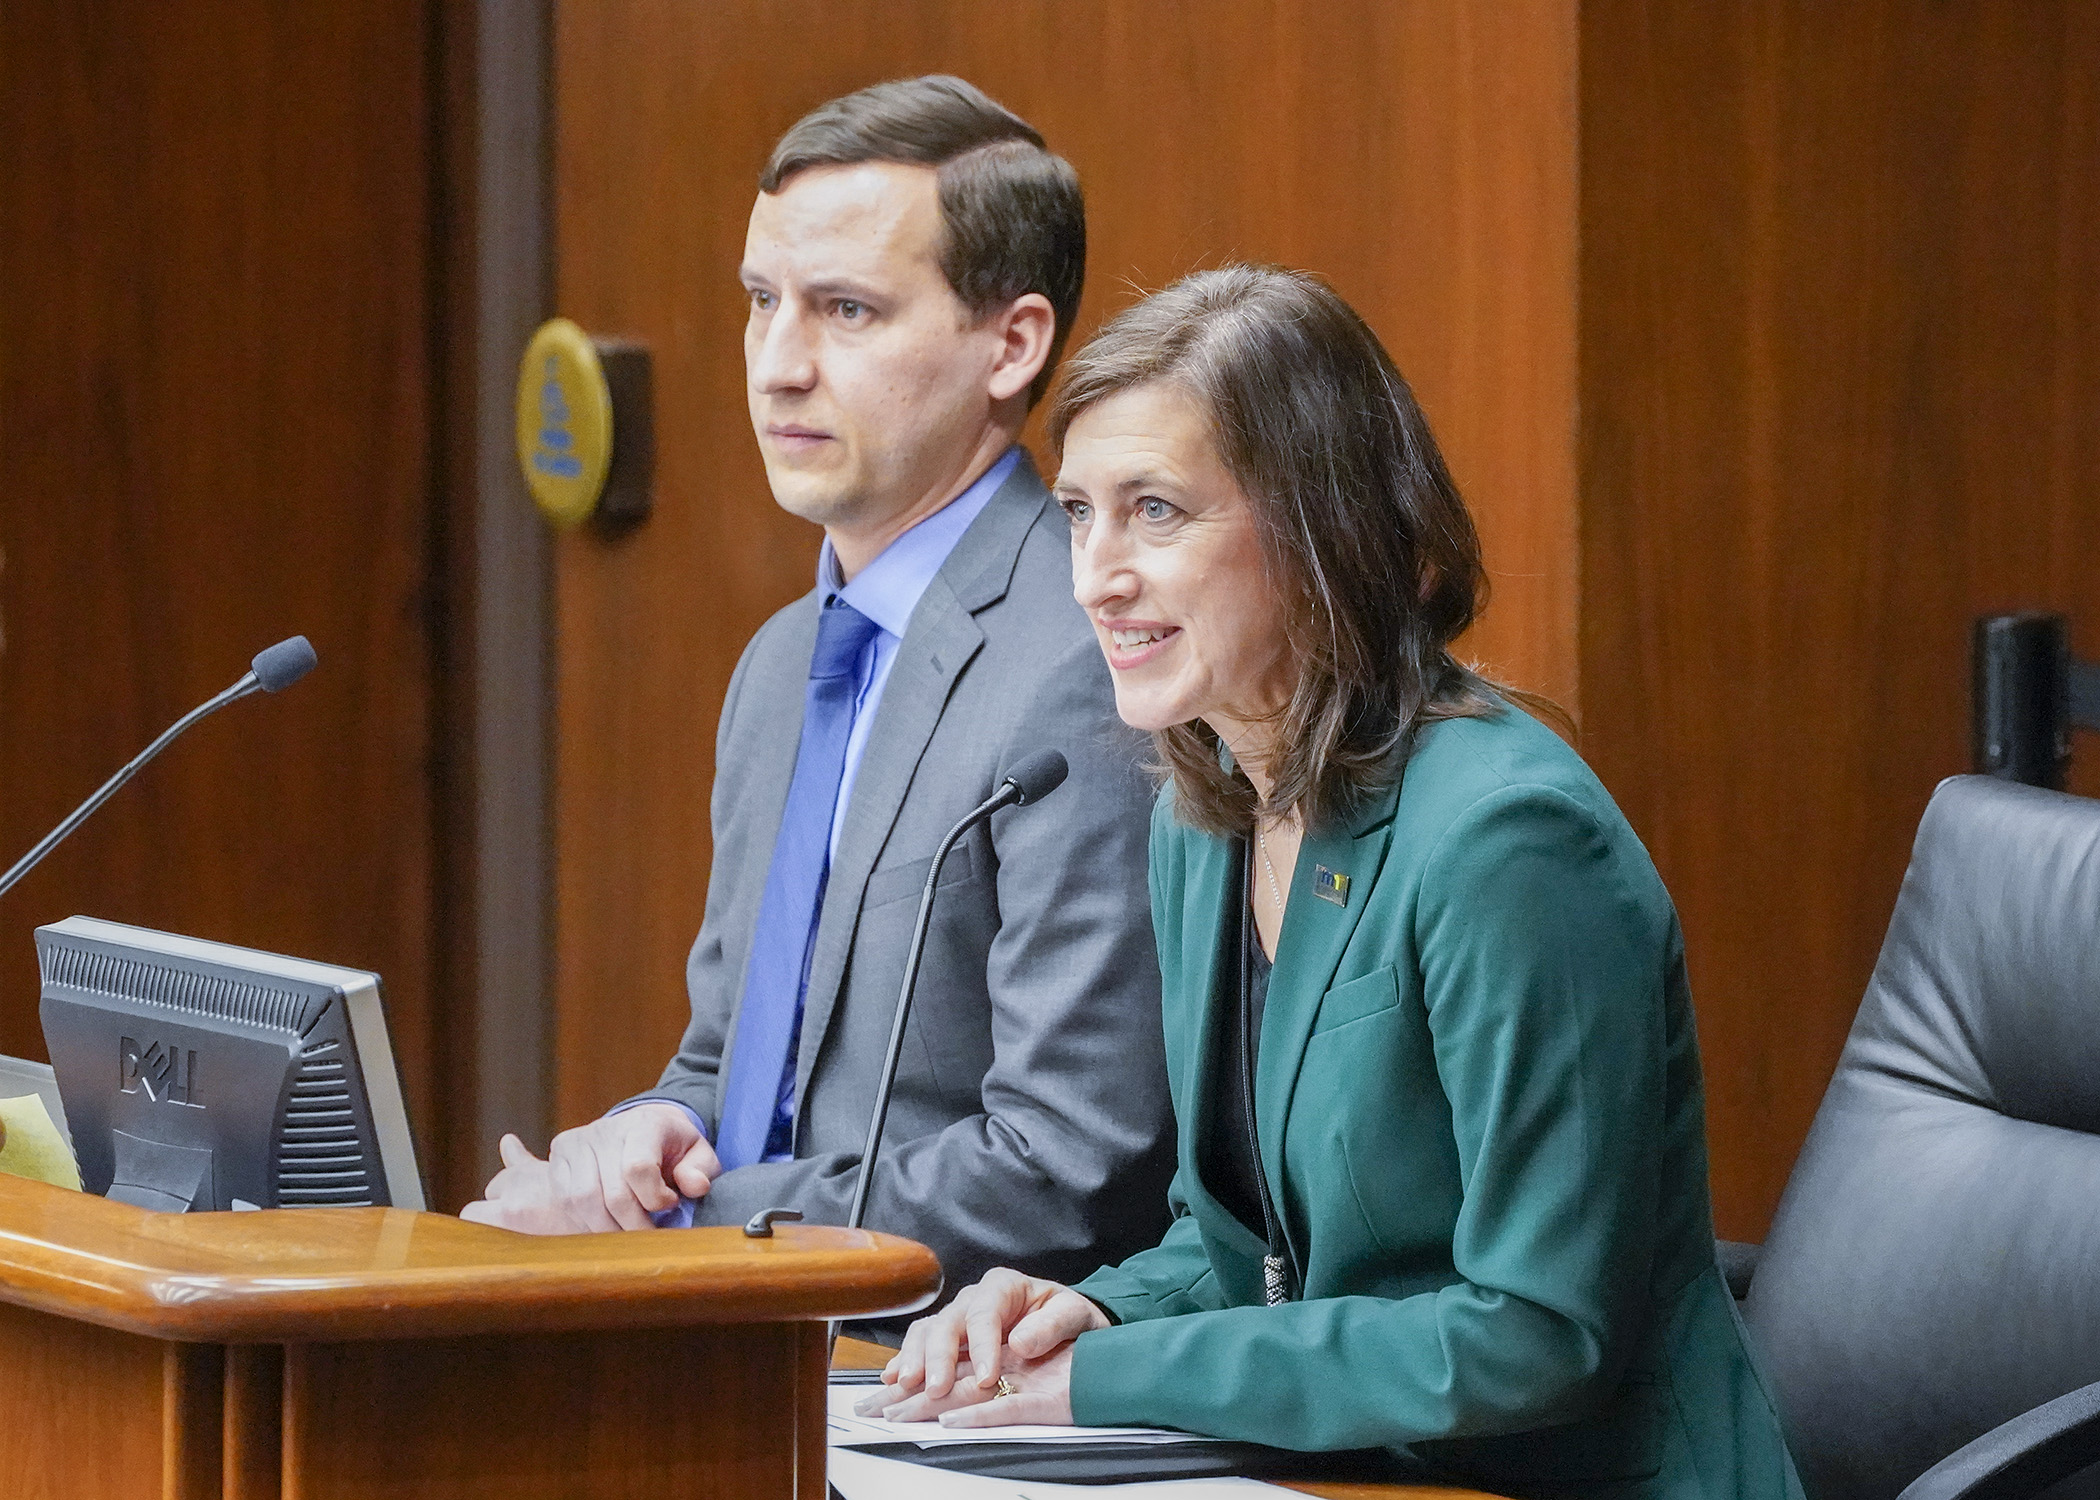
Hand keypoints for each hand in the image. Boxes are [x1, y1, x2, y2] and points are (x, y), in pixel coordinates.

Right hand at [457, 1105, 719, 1232]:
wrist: (642, 1128)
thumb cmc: (674, 1147)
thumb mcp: (698, 1154)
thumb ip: (701, 1170)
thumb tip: (695, 1186)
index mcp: (644, 1124)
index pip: (638, 1167)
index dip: (654, 1198)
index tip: (670, 1205)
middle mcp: (605, 1130)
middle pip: (610, 1192)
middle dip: (632, 1226)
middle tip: (649, 1237)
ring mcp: (578, 1142)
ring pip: (582, 1201)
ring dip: (606, 1229)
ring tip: (627, 1234)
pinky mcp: (559, 1156)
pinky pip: (564, 1201)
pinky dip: (585, 1222)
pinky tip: (605, 1225)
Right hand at [854, 1267, 1108, 1426]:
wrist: (1065, 1322)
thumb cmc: (1069, 1317)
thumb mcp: (1074, 1315)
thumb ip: (1052, 1326)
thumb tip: (1021, 1343)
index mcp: (1005, 1286)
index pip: (985, 1313)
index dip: (981, 1345)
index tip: (985, 1377)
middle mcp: (974, 1298)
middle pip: (948, 1322)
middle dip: (938, 1356)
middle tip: (936, 1388)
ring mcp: (957, 1317)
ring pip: (926, 1331)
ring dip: (914, 1358)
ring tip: (906, 1385)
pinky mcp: (948, 1337)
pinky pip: (919, 1344)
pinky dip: (904, 1361)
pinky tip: (893, 1379)